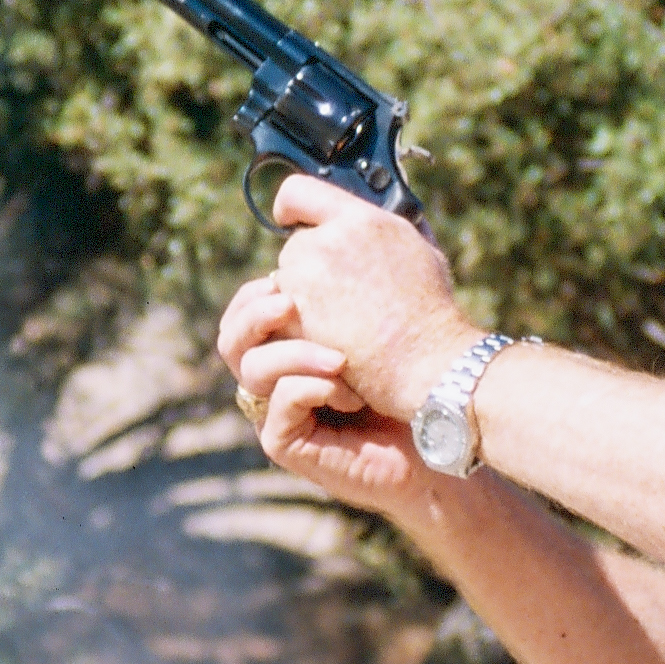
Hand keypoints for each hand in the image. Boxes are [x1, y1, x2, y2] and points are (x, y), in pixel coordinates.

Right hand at [217, 273, 436, 516]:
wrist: (434, 436)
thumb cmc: (413, 378)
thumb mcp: (381, 318)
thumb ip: (357, 279)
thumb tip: (345, 220)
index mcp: (287, 345)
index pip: (244, 312)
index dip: (256, 291)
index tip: (288, 273)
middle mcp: (274, 378)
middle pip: (230, 340)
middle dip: (254, 314)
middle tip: (290, 303)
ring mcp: (276, 411)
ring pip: (251, 369)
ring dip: (295, 353)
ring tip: (340, 359)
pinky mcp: (285, 443)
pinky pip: (277, 404)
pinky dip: (312, 388)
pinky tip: (351, 394)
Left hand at [267, 174, 480, 420]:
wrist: (426, 361)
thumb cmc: (430, 312)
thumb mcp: (422, 253)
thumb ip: (387, 230)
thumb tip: (375, 219)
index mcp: (361, 220)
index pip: (299, 191)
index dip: (290, 207)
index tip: (288, 219)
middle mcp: (330, 240)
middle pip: (296, 245)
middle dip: (310, 268)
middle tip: (342, 297)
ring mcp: (308, 278)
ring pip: (286, 282)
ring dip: (303, 299)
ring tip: (343, 323)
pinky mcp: (295, 315)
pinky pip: (281, 316)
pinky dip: (299, 328)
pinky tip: (331, 340)